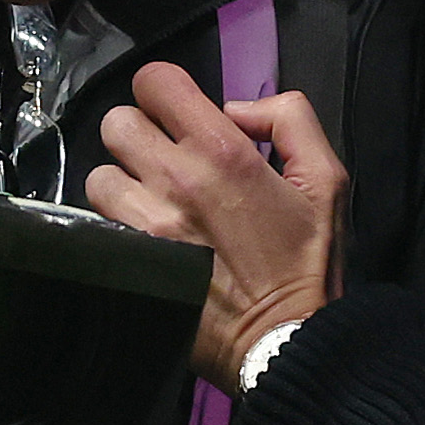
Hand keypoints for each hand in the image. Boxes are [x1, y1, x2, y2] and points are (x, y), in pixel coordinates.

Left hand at [85, 60, 342, 388]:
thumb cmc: (309, 264)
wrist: (286, 343)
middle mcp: (174, 180)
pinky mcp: (129, 264)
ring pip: (98, 176)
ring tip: (152, 206)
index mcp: (222, 152)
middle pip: (115, 122)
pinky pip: (97, 226)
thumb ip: (290, 120)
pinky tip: (145, 240)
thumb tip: (236, 108)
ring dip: (123, 185)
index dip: (164, 92)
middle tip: (164, 161)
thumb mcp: (326, 180)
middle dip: (139, 135)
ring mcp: (144, 225)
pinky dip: (116, 227)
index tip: (178, 115)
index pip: (154, 82)